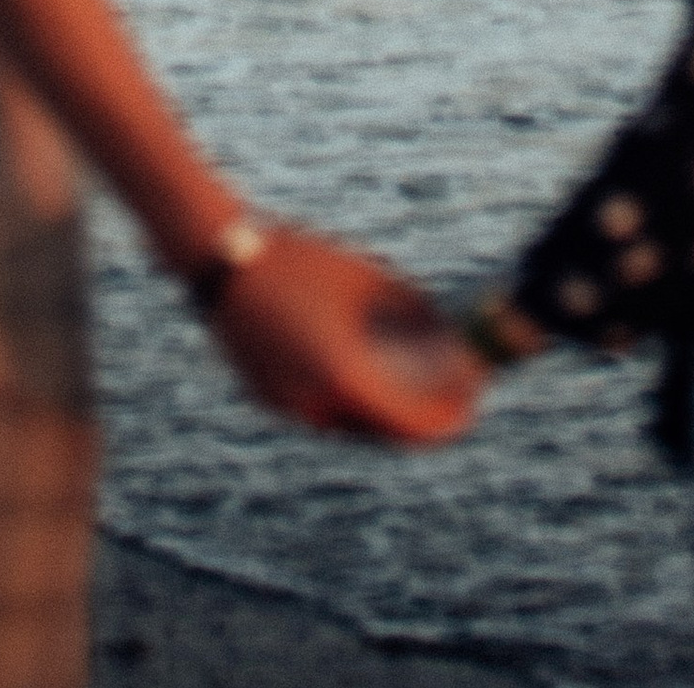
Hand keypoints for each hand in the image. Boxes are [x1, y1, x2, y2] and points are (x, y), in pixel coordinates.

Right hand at [207, 229, 485, 443]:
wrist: (222, 262)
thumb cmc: (301, 261)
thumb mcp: (366, 280)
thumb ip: (409, 311)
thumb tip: (445, 335)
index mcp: (341, 376)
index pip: (408, 422)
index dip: (444, 419)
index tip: (471, 407)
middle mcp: (314, 405)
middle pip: (383, 432)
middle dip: (419, 419)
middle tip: (450, 399)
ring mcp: (288, 407)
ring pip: (352, 425)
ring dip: (385, 413)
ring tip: (417, 388)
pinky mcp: (270, 399)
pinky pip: (323, 412)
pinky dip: (353, 403)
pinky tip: (371, 377)